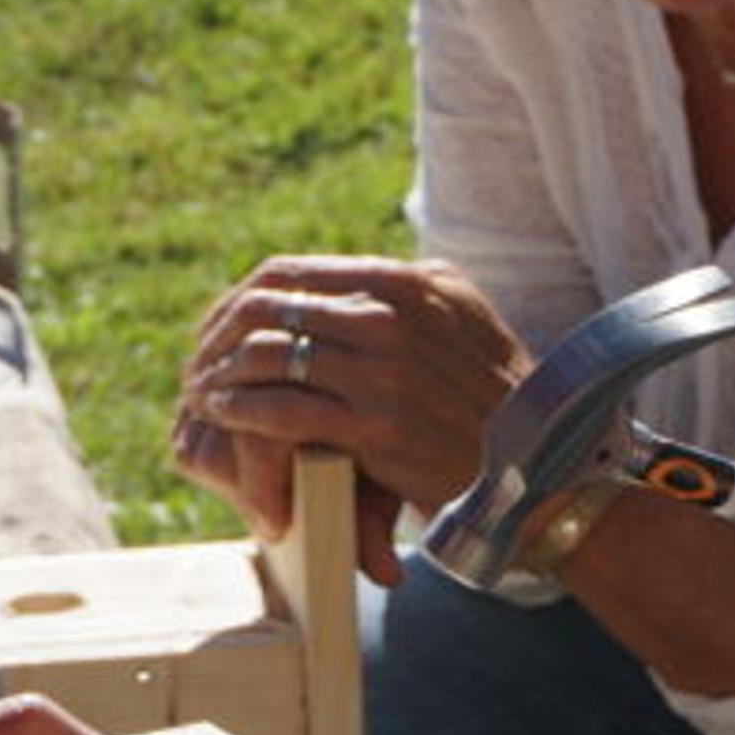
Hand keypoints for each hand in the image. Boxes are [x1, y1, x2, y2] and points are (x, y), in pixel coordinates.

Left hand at [174, 254, 524, 580]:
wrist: (535, 461)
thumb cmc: (493, 391)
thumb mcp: (462, 312)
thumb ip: (406, 287)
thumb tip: (348, 274)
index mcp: (404, 282)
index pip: (290, 272)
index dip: (240, 298)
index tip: (220, 325)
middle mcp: (390, 316)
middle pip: (268, 309)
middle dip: (219, 337)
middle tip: (200, 362)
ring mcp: (382, 371)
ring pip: (268, 356)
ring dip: (222, 375)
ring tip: (203, 393)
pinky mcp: (375, 426)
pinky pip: (282, 410)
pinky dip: (241, 411)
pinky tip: (226, 418)